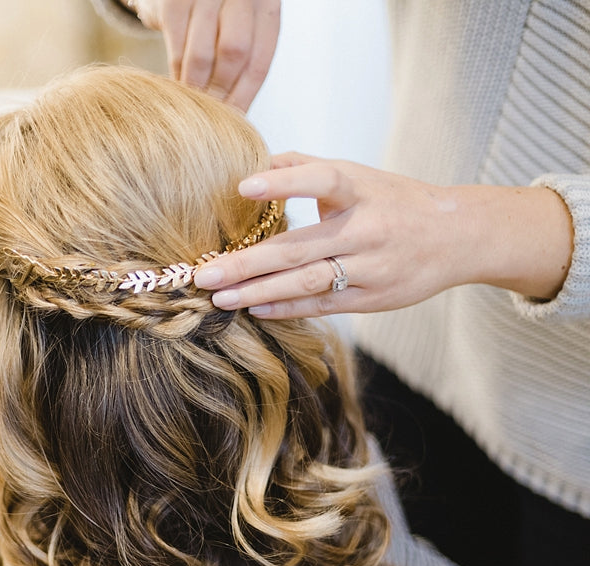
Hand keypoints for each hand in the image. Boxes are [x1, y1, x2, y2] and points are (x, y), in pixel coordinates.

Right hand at [130, 0, 280, 110]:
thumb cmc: (213, 12)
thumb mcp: (238, 26)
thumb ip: (244, 59)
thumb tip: (238, 118)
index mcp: (266, 5)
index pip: (259, 61)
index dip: (244, 98)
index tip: (230, 124)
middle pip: (234, 56)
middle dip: (218, 94)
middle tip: (206, 118)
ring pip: (202, 56)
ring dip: (194, 89)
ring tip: (189, 107)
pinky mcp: (174, 1)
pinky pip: (176, 49)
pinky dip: (175, 74)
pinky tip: (176, 86)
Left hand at [192, 152, 573, 317]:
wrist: (458, 237)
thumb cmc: (395, 200)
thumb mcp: (360, 176)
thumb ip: (308, 167)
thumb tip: (258, 157)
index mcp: (364, 189)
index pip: (323, 179)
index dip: (285, 181)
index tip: (243, 186)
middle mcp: (368, 229)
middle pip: (300, 248)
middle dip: (248, 263)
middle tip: (205, 272)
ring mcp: (372, 268)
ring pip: (308, 283)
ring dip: (260, 292)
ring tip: (220, 297)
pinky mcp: (373, 299)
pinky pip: (323, 306)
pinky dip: (286, 308)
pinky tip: (253, 309)